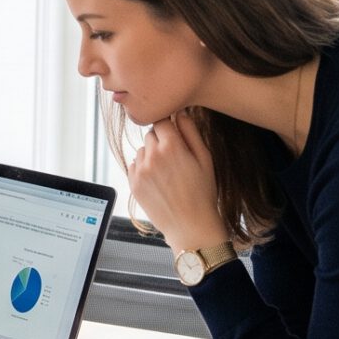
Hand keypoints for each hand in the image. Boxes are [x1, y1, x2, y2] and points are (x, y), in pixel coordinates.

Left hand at [129, 110, 223, 252]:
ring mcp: (140, 170)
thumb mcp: (205, 158)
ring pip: (143, 150)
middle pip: (151, 134)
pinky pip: (135, 165)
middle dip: (162, 141)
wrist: (190, 226)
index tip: (175, 134)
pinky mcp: (133, 183)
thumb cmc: (202, 192)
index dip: (170, 126)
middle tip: (176, 158)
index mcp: (171, 146)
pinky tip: (160, 182)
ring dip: (152, 155)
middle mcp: (152, 155)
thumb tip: (179, 112)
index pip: (162, 120)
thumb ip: (190, 131)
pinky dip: (144, 169)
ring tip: (169, 173)